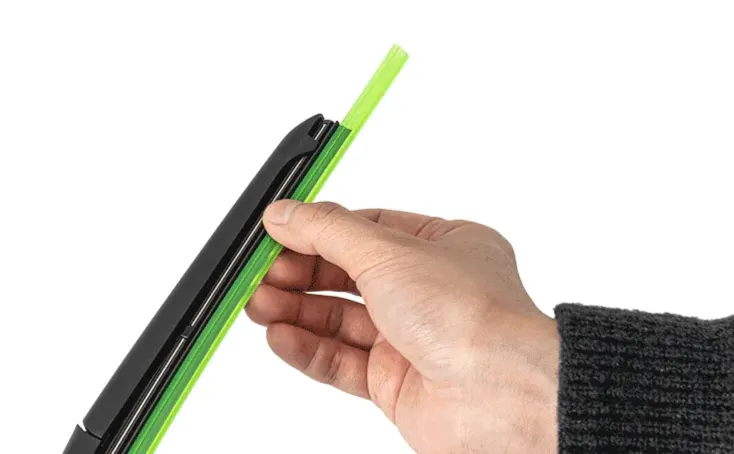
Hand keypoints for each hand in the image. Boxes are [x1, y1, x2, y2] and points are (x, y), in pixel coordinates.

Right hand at [246, 201, 558, 453]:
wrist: (501, 397)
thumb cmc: (472, 317)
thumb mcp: (390, 252)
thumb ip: (329, 232)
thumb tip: (286, 214)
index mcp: (441, 246)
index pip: (365, 228)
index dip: (317, 230)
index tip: (274, 231)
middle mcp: (427, 290)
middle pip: (346, 274)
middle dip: (299, 272)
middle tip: (258, 272)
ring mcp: (411, 337)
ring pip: (338, 319)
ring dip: (295, 310)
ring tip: (257, 303)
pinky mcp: (395, 382)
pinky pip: (340, 360)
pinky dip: (307, 348)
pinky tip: (279, 337)